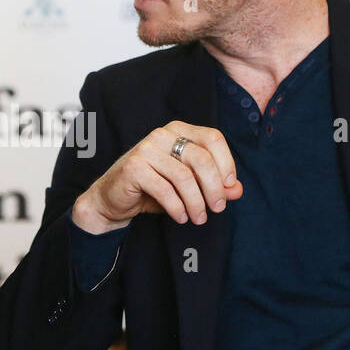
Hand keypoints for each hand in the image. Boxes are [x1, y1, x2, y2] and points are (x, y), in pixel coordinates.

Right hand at [72, 121, 242, 233]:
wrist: (112, 198)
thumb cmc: (153, 188)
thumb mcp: (187, 185)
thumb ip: (214, 184)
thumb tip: (237, 189)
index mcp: (178, 131)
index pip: (213, 138)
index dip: (227, 163)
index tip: (230, 187)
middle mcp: (162, 135)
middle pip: (202, 158)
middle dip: (214, 188)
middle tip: (217, 208)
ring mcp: (146, 149)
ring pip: (185, 177)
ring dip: (196, 202)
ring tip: (198, 218)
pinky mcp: (134, 168)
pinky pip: (165, 189)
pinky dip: (177, 207)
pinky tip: (181, 217)